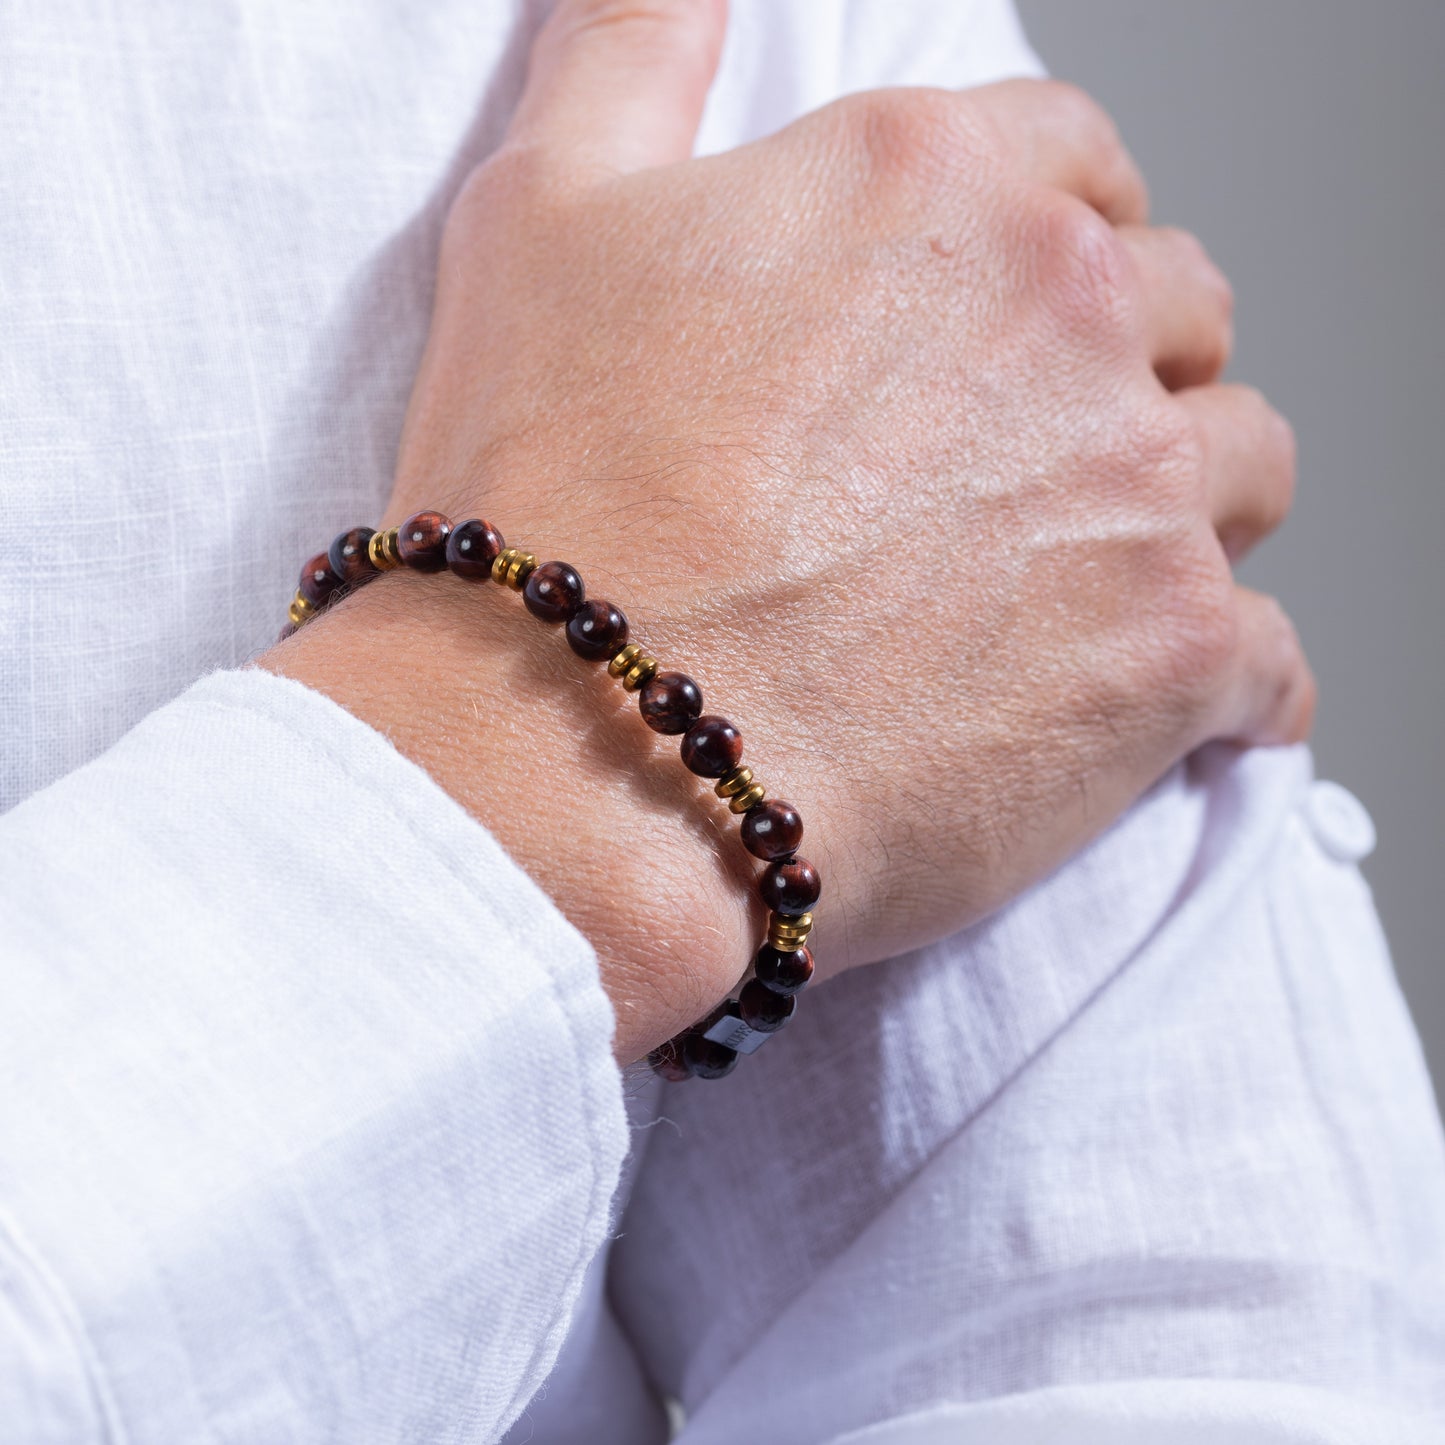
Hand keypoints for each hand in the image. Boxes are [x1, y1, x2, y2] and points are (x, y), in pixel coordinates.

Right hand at [266, 0, 1310, 1061]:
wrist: (582, 741)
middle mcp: (1066, 309)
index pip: (1081, 168)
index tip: (1010, 328)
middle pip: (1176, 316)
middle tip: (1022, 473)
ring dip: (1183, 516)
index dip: (1053, 244)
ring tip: (1079, 590)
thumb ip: (636, 57)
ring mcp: (1137, 485)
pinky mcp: (1171, 657)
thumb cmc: (544, 493)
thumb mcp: (544, 217)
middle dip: (1120, 377)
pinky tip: (1157, 713)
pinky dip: (1225, 689)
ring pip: (1243, 470)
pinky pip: (1267, 667)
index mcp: (935, 188)